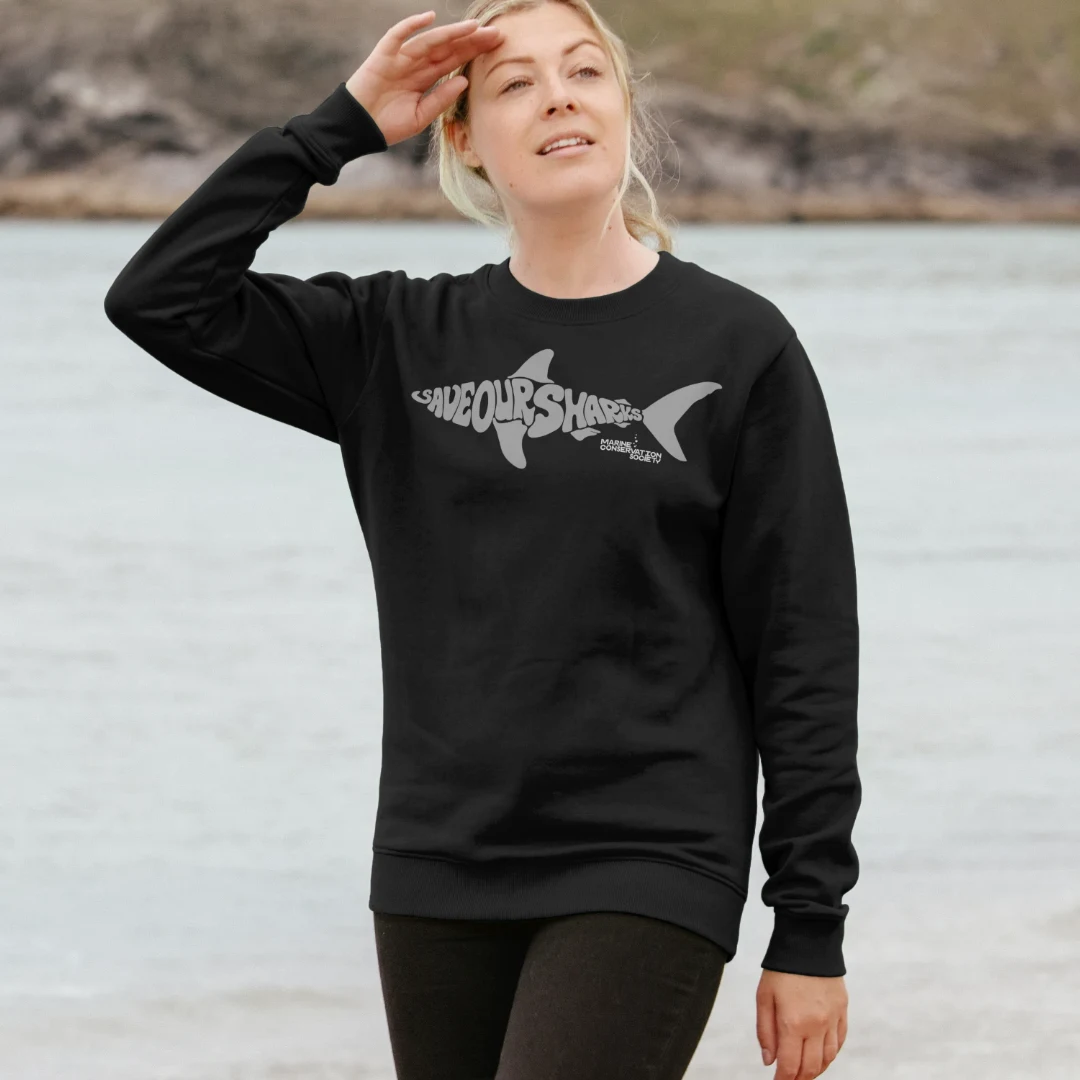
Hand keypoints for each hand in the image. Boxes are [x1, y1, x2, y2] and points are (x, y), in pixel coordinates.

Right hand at [344, 10, 503, 147]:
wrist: (359, 129)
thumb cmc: (388, 125)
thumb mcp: (421, 117)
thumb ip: (441, 99)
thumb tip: (465, 80)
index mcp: (425, 78)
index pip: (454, 60)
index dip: (474, 51)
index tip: (497, 45)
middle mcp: (415, 64)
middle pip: (447, 48)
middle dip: (470, 40)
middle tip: (496, 33)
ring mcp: (400, 58)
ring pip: (430, 41)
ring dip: (451, 33)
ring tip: (473, 27)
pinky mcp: (383, 56)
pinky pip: (398, 36)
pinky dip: (412, 25)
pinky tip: (430, 18)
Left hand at [757, 969, 847, 1078]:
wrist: (809, 942)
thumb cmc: (781, 969)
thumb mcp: (764, 997)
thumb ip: (765, 1031)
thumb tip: (769, 1061)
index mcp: (793, 1023)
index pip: (790, 1065)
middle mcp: (816, 1026)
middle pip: (811, 1067)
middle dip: (799, 1079)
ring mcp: (833, 1019)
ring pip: (828, 1058)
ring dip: (816, 1070)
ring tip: (804, 1072)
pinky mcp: (843, 1011)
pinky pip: (840, 1042)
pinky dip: (831, 1054)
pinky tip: (822, 1055)